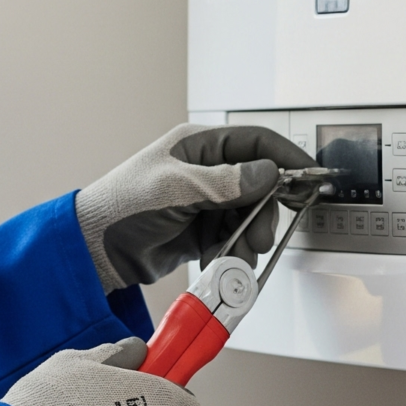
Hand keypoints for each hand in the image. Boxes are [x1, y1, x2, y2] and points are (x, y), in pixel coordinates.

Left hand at [74, 123, 314, 291]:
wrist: (96, 250)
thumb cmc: (121, 207)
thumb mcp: (175, 189)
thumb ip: (224, 183)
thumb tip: (267, 174)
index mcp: (198, 147)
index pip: (255, 142)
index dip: (286, 157)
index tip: (309, 177)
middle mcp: (204, 171)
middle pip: (259, 185)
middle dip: (264, 213)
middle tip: (261, 236)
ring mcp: (204, 202)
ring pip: (248, 216)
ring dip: (248, 239)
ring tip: (237, 257)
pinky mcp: (201, 230)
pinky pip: (233, 238)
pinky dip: (232, 252)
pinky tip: (220, 262)